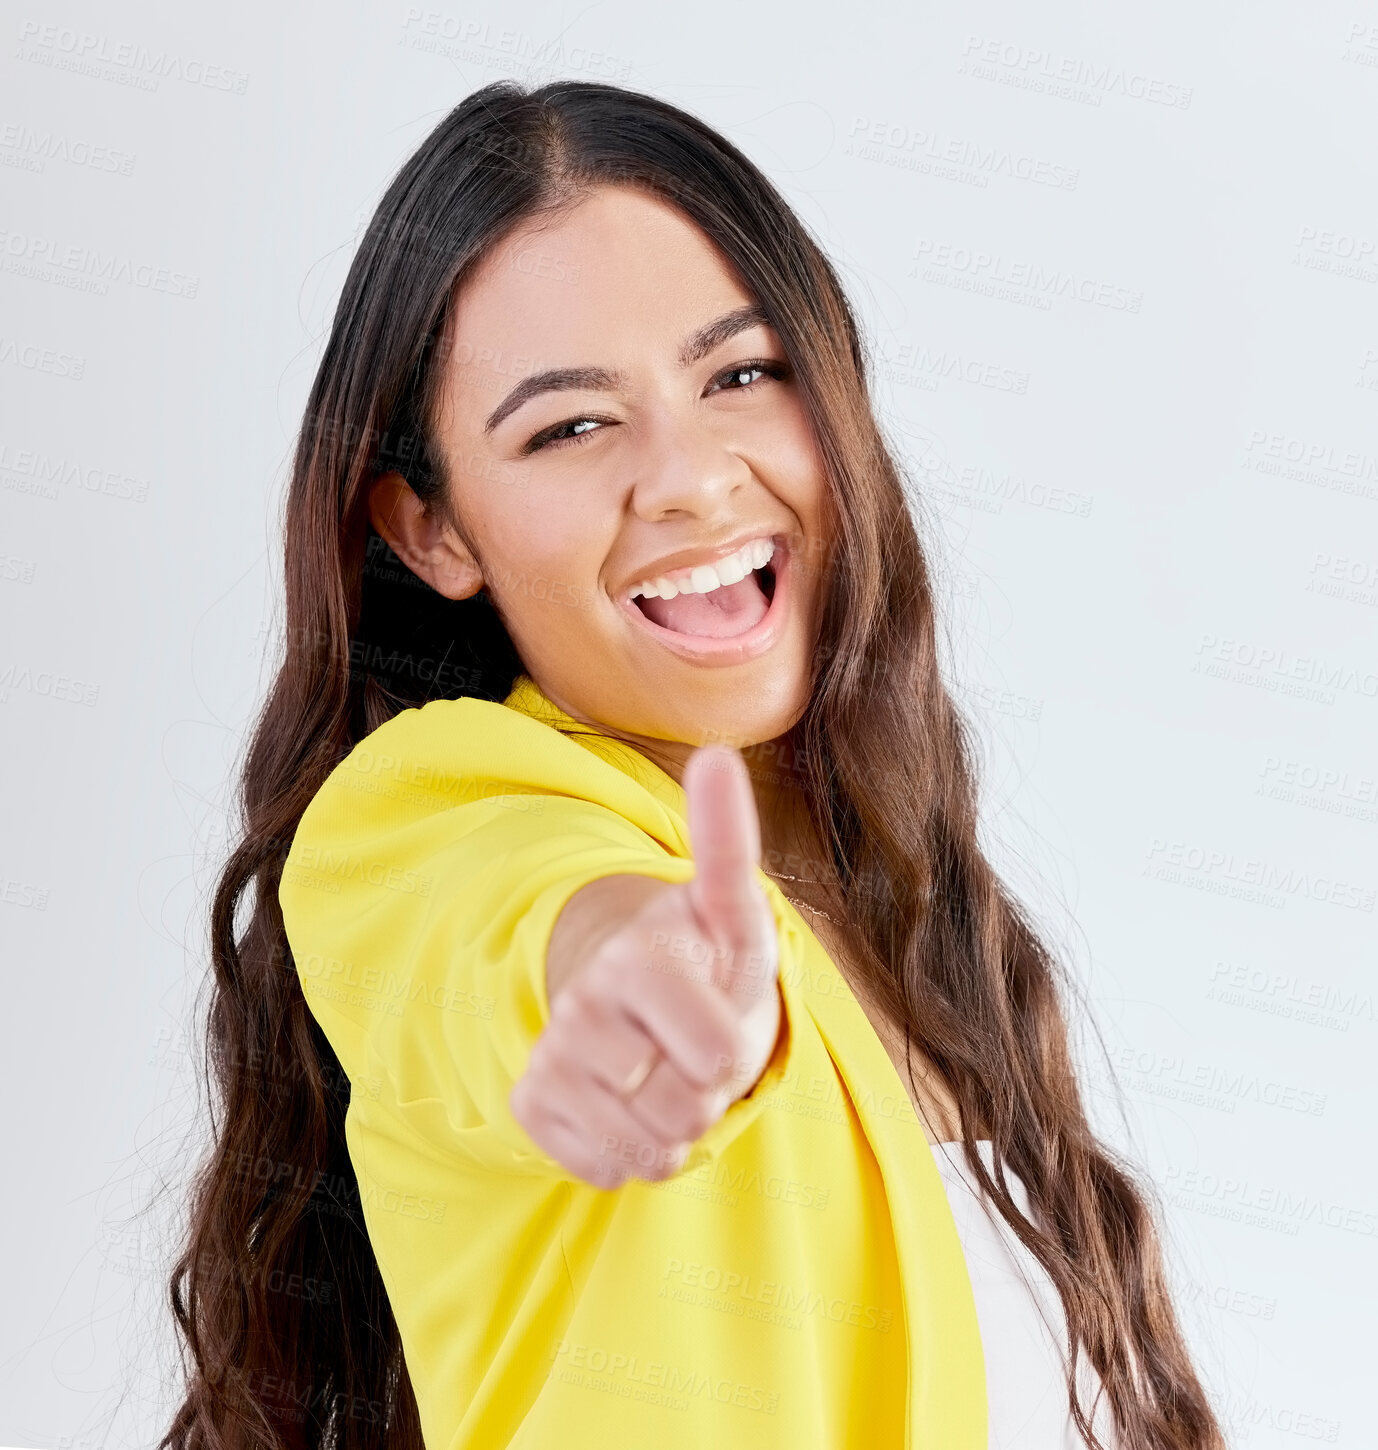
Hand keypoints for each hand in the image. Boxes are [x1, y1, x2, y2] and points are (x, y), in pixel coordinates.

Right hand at [509, 744, 781, 1189]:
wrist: (646, 1010)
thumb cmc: (706, 963)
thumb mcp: (733, 912)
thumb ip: (729, 843)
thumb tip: (717, 753)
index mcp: (635, 955)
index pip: (718, 1056)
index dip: (733, 1053)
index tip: (720, 1012)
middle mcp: (583, 1003)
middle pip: (686, 1107)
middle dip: (706, 1090)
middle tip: (693, 1046)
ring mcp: (552, 1056)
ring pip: (649, 1147)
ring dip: (675, 1126)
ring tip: (665, 1071)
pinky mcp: (533, 1104)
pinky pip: (610, 1168)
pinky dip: (634, 1152)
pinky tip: (628, 1103)